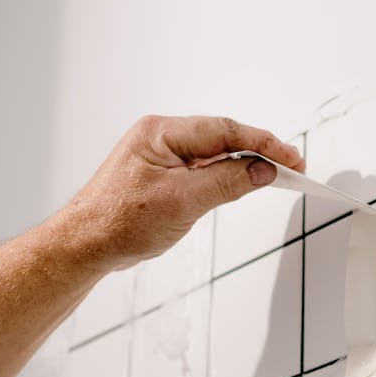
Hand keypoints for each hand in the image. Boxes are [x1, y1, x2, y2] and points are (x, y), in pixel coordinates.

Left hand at [51, 115, 304, 270]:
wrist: (83, 245)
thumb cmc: (117, 222)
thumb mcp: (182, 203)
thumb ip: (227, 182)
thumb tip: (262, 170)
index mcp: (161, 133)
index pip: (225, 130)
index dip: (263, 143)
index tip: (291, 158)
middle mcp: (160, 136)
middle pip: (222, 137)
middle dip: (258, 151)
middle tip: (292, 167)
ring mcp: (160, 155)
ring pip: (213, 153)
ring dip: (243, 163)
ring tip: (274, 175)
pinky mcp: (161, 174)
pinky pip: (202, 167)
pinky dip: (225, 175)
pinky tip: (241, 183)